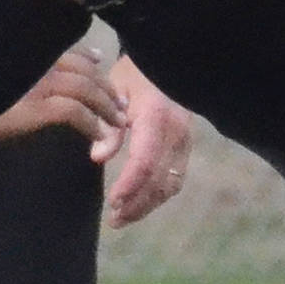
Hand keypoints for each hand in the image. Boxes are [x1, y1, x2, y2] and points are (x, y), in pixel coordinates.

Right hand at [0, 45, 126, 149]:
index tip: (100, 62)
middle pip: (84, 68)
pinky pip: (76, 113)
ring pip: (86, 88)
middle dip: (106, 85)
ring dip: (106, 105)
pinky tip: (97, 135)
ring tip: (117, 121)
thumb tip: (25, 76)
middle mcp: (35, 60)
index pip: (67, 49)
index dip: (89, 58)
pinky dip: (92, 124)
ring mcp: (37, 82)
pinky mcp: (36, 107)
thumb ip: (13, 68)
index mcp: (26, 50)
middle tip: (119, 103)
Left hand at [99, 58, 192, 226]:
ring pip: (170, 185)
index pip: (145, 161)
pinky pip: (175, 179)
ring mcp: (185, 143)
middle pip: (159, 180)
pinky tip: (139, 204)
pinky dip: (157, 197)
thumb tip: (98, 158)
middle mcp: (176, 134)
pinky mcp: (186, 148)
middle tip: (113, 219)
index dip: (129, 186)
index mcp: (156, 118)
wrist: (165, 64)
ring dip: (147, 205)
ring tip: (122, 217)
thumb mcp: (114, 91)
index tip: (112, 202)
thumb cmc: (134, 75)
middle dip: (136, 204)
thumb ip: (108, 126)